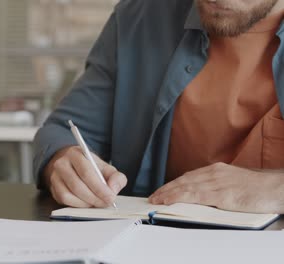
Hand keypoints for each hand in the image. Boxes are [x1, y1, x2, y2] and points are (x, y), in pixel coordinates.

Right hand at [44, 146, 126, 207]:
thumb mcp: (105, 168)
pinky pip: (64, 201)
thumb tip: (113, 189)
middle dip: (94, 198)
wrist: (70, 165)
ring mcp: (55, 177)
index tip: (110, 197)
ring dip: (86, 203)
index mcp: (75, 154)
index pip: (86, 172)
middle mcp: (62, 164)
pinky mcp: (53, 189)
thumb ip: (116, 177)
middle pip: (77, 185)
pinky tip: (86, 203)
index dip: (99, 187)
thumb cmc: (90, 167)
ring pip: (69, 195)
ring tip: (97, 203)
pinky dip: (78, 205)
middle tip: (106, 203)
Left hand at [149, 163, 283, 213]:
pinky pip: (194, 195)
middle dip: (166, 189)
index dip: (173, 184)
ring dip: (168, 194)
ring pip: (185, 187)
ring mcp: (216, 183)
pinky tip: (169, 201)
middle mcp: (213, 173)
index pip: (189, 176)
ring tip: (156, 200)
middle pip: (183, 180)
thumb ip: (218, 186)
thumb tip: (203, 195)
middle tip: (153, 196)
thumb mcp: (233, 183)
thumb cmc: (258, 188)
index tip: (162, 190)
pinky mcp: (220, 194)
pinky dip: (178, 197)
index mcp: (217, 170)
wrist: (276, 188)